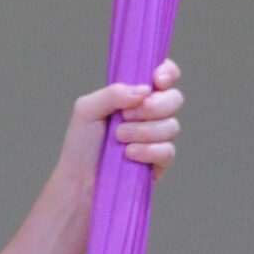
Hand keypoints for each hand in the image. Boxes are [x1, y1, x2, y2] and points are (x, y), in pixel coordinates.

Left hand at [56, 58, 183, 191]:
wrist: (78, 180)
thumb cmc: (81, 144)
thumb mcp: (87, 110)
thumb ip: (113, 93)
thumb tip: (144, 90)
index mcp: (136, 96)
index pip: (164, 75)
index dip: (167, 73)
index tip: (157, 80)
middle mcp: (151, 114)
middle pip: (175, 99)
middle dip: (153, 106)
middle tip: (126, 116)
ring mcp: (158, 138)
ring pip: (171, 126)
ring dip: (143, 131)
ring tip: (119, 139)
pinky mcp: (160, 162)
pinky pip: (168, 151)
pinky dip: (148, 151)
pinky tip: (129, 155)